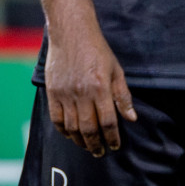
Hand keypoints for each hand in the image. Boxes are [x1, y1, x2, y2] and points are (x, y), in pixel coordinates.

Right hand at [44, 21, 136, 156]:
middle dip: (96, 144)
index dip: (112, 137)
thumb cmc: (97, 50)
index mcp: (100, 87)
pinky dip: (63, 131)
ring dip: (80, 141)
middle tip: (100, 152)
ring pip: (72, 127)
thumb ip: (123, 95)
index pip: (108, 121)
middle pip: (88, 128)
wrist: (72, 33)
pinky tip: (70, 135)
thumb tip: (131, 118)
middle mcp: (82, 93)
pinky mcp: (52, 92)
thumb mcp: (116, 70)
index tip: (115, 146)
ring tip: (87, 146)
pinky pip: (56, 119)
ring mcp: (65, 93)